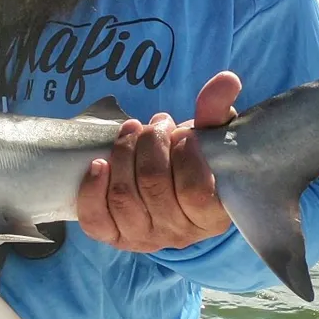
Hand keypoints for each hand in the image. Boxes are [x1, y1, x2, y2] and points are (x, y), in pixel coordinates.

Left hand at [77, 71, 241, 252]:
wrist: (167, 182)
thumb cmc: (194, 159)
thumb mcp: (211, 136)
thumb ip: (217, 111)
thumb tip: (225, 80)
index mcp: (211, 217)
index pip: (195, 192)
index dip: (185, 156)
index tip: (183, 134)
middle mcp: (178, 234)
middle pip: (153, 187)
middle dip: (150, 145)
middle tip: (155, 126)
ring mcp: (144, 238)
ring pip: (124, 197)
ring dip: (123, 155)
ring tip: (132, 131)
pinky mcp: (114, 236)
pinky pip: (97, 220)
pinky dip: (93, 189)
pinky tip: (98, 163)